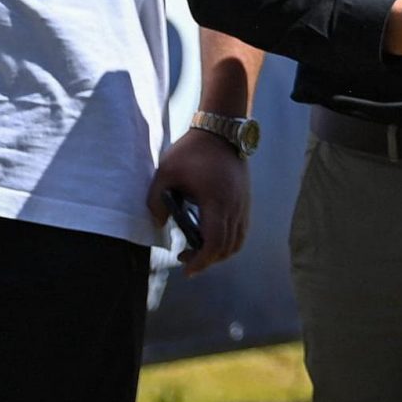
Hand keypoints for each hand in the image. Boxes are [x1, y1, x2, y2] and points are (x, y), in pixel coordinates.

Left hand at [147, 128, 248, 275]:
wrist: (221, 131)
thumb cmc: (191, 151)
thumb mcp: (165, 172)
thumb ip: (156, 200)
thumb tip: (157, 224)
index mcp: (217, 202)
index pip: (214, 243)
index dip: (201, 261)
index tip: (187, 270)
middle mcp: (235, 207)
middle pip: (227, 248)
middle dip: (207, 260)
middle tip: (186, 260)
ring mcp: (243, 204)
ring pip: (237, 241)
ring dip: (220, 252)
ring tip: (199, 251)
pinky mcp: (245, 200)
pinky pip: (241, 229)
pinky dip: (228, 240)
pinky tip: (211, 235)